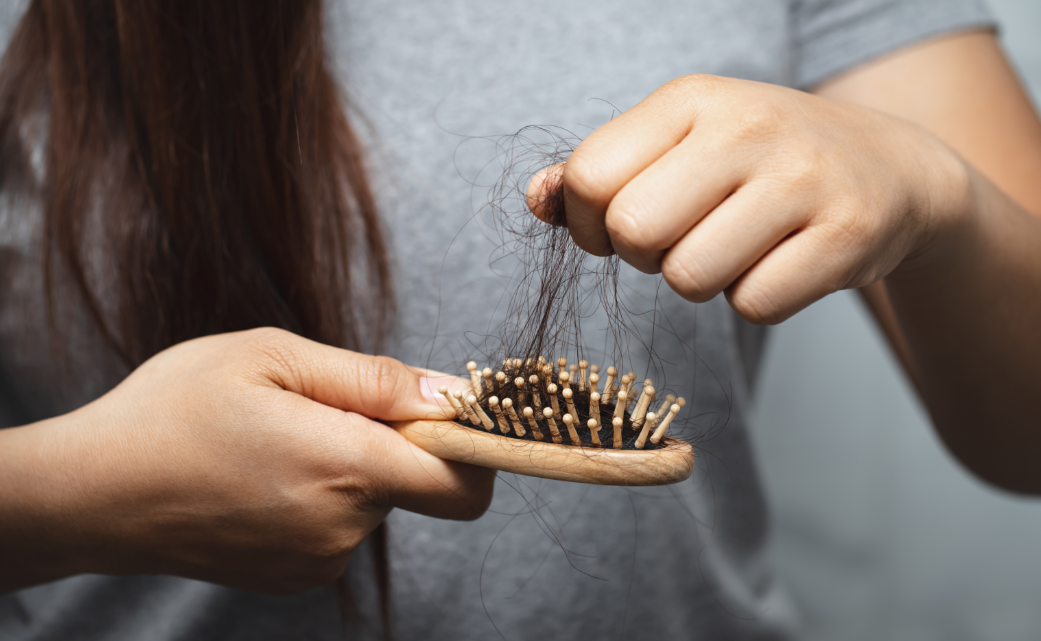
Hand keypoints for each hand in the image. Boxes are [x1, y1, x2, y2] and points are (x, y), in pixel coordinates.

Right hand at [0, 328, 491, 592]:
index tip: (446, 414)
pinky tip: (263, 474)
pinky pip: (339, 526)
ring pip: (373, 500)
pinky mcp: (294, 577)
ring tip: (276, 440)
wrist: (91, 493)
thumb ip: (374, 379)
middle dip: (389, 440)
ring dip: (348, 466)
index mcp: (346, 466)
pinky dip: (321, 496)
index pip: (464, 482)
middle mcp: (343, 527)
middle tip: (317, 408)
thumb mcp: (274, 357)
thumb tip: (451, 394)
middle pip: (416, 482)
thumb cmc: (174, 410)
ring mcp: (317, 560)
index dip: (474, 445)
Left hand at [528, 74, 969, 323]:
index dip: (589, 224)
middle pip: (633, 232)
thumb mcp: (680, 144)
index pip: (589, 177)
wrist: (890, 169)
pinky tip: (782, 262)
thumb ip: (600, 171)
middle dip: (645, 256)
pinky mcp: (848, 233)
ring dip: (701, 281)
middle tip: (683, 240)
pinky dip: (758, 299)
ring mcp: (802, 178)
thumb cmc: (760, 162)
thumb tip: (537, 199)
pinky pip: (754, 306)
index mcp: (691, 99)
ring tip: (737, 246)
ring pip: (689, 279)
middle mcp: (746, 126)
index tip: (621, 227)